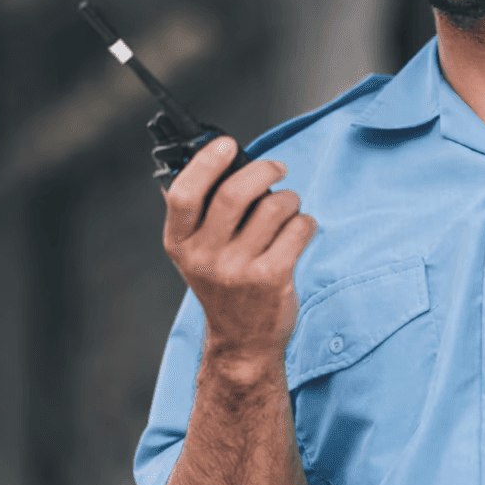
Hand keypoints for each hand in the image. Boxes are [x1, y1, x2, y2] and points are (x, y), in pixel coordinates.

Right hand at [162, 135, 316, 361]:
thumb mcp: (198, 251)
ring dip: (289, 199)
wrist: (242, 340)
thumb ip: (204, 211)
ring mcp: (238, 270)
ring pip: (274, 207)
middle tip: (277, 168)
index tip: (227, 144)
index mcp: (179, 243)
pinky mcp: (271, 278)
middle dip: (264, 170)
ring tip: (287, 209)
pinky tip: (298, 231)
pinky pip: (298, 228)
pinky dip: (305, 222)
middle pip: (235, 193)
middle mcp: (204, 257)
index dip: (206, 163)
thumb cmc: (225, 283)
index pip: (184, 193)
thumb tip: (223, 156)